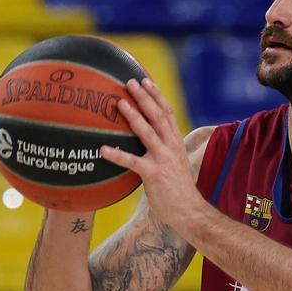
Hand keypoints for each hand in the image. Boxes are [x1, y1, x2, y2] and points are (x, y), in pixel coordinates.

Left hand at [100, 78, 205, 233]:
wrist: (188, 210)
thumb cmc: (178, 190)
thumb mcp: (175, 163)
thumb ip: (164, 150)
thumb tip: (149, 141)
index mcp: (176, 142)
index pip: (167, 112)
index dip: (157, 95)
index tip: (146, 80)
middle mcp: (171, 146)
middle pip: (158, 115)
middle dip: (144, 97)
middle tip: (130, 82)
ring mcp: (163, 159)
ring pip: (147, 132)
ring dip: (133, 116)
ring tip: (119, 103)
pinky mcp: (153, 174)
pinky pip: (132, 162)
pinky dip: (117, 155)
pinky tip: (103, 149)